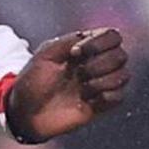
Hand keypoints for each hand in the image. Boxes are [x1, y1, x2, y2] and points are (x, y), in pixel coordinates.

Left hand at [5, 27, 128, 139]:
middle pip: (121, 55)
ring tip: (81, 89)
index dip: (99, 42)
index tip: (74, 53)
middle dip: (99, 63)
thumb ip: (68, 41)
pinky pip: (119, 97)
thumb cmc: (32, 81)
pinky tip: (86, 100)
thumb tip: (89, 37)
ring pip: (124, 75)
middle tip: (77, 73)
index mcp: (85, 48)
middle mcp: (97, 64)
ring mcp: (100, 85)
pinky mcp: (100, 105)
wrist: (25, 112)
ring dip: (102, 81)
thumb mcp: (45, 54)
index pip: (112, 36)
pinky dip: (105, 96)